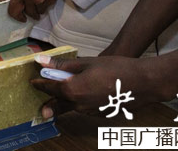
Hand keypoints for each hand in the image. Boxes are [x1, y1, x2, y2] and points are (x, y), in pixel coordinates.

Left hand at [0, 0, 59, 20]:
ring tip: (35, 4)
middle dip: (18, 16)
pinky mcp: (44, 0)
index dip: (1, 6)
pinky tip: (42, 0)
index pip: (0, 0)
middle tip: (21, 17)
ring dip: (32, 12)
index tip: (6, 9)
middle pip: (14, 12)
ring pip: (30, 13)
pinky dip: (41, 8)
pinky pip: (40, 11)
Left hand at [31, 54, 172, 118]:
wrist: (144, 83)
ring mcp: (91, 112)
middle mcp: (80, 105)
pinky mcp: (102, 114)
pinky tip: (84, 95)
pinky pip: (85, 109)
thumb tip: (41, 62)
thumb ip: (63, 65)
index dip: (40, 83)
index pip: (49, 88)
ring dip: (64, 101)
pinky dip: (80, 103)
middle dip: (49, 99)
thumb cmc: (116, 68)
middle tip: (42, 98)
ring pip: (72, 107)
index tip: (33, 81)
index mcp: (73, 91)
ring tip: (61, 93)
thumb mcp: (87, 63)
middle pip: (58, 102)